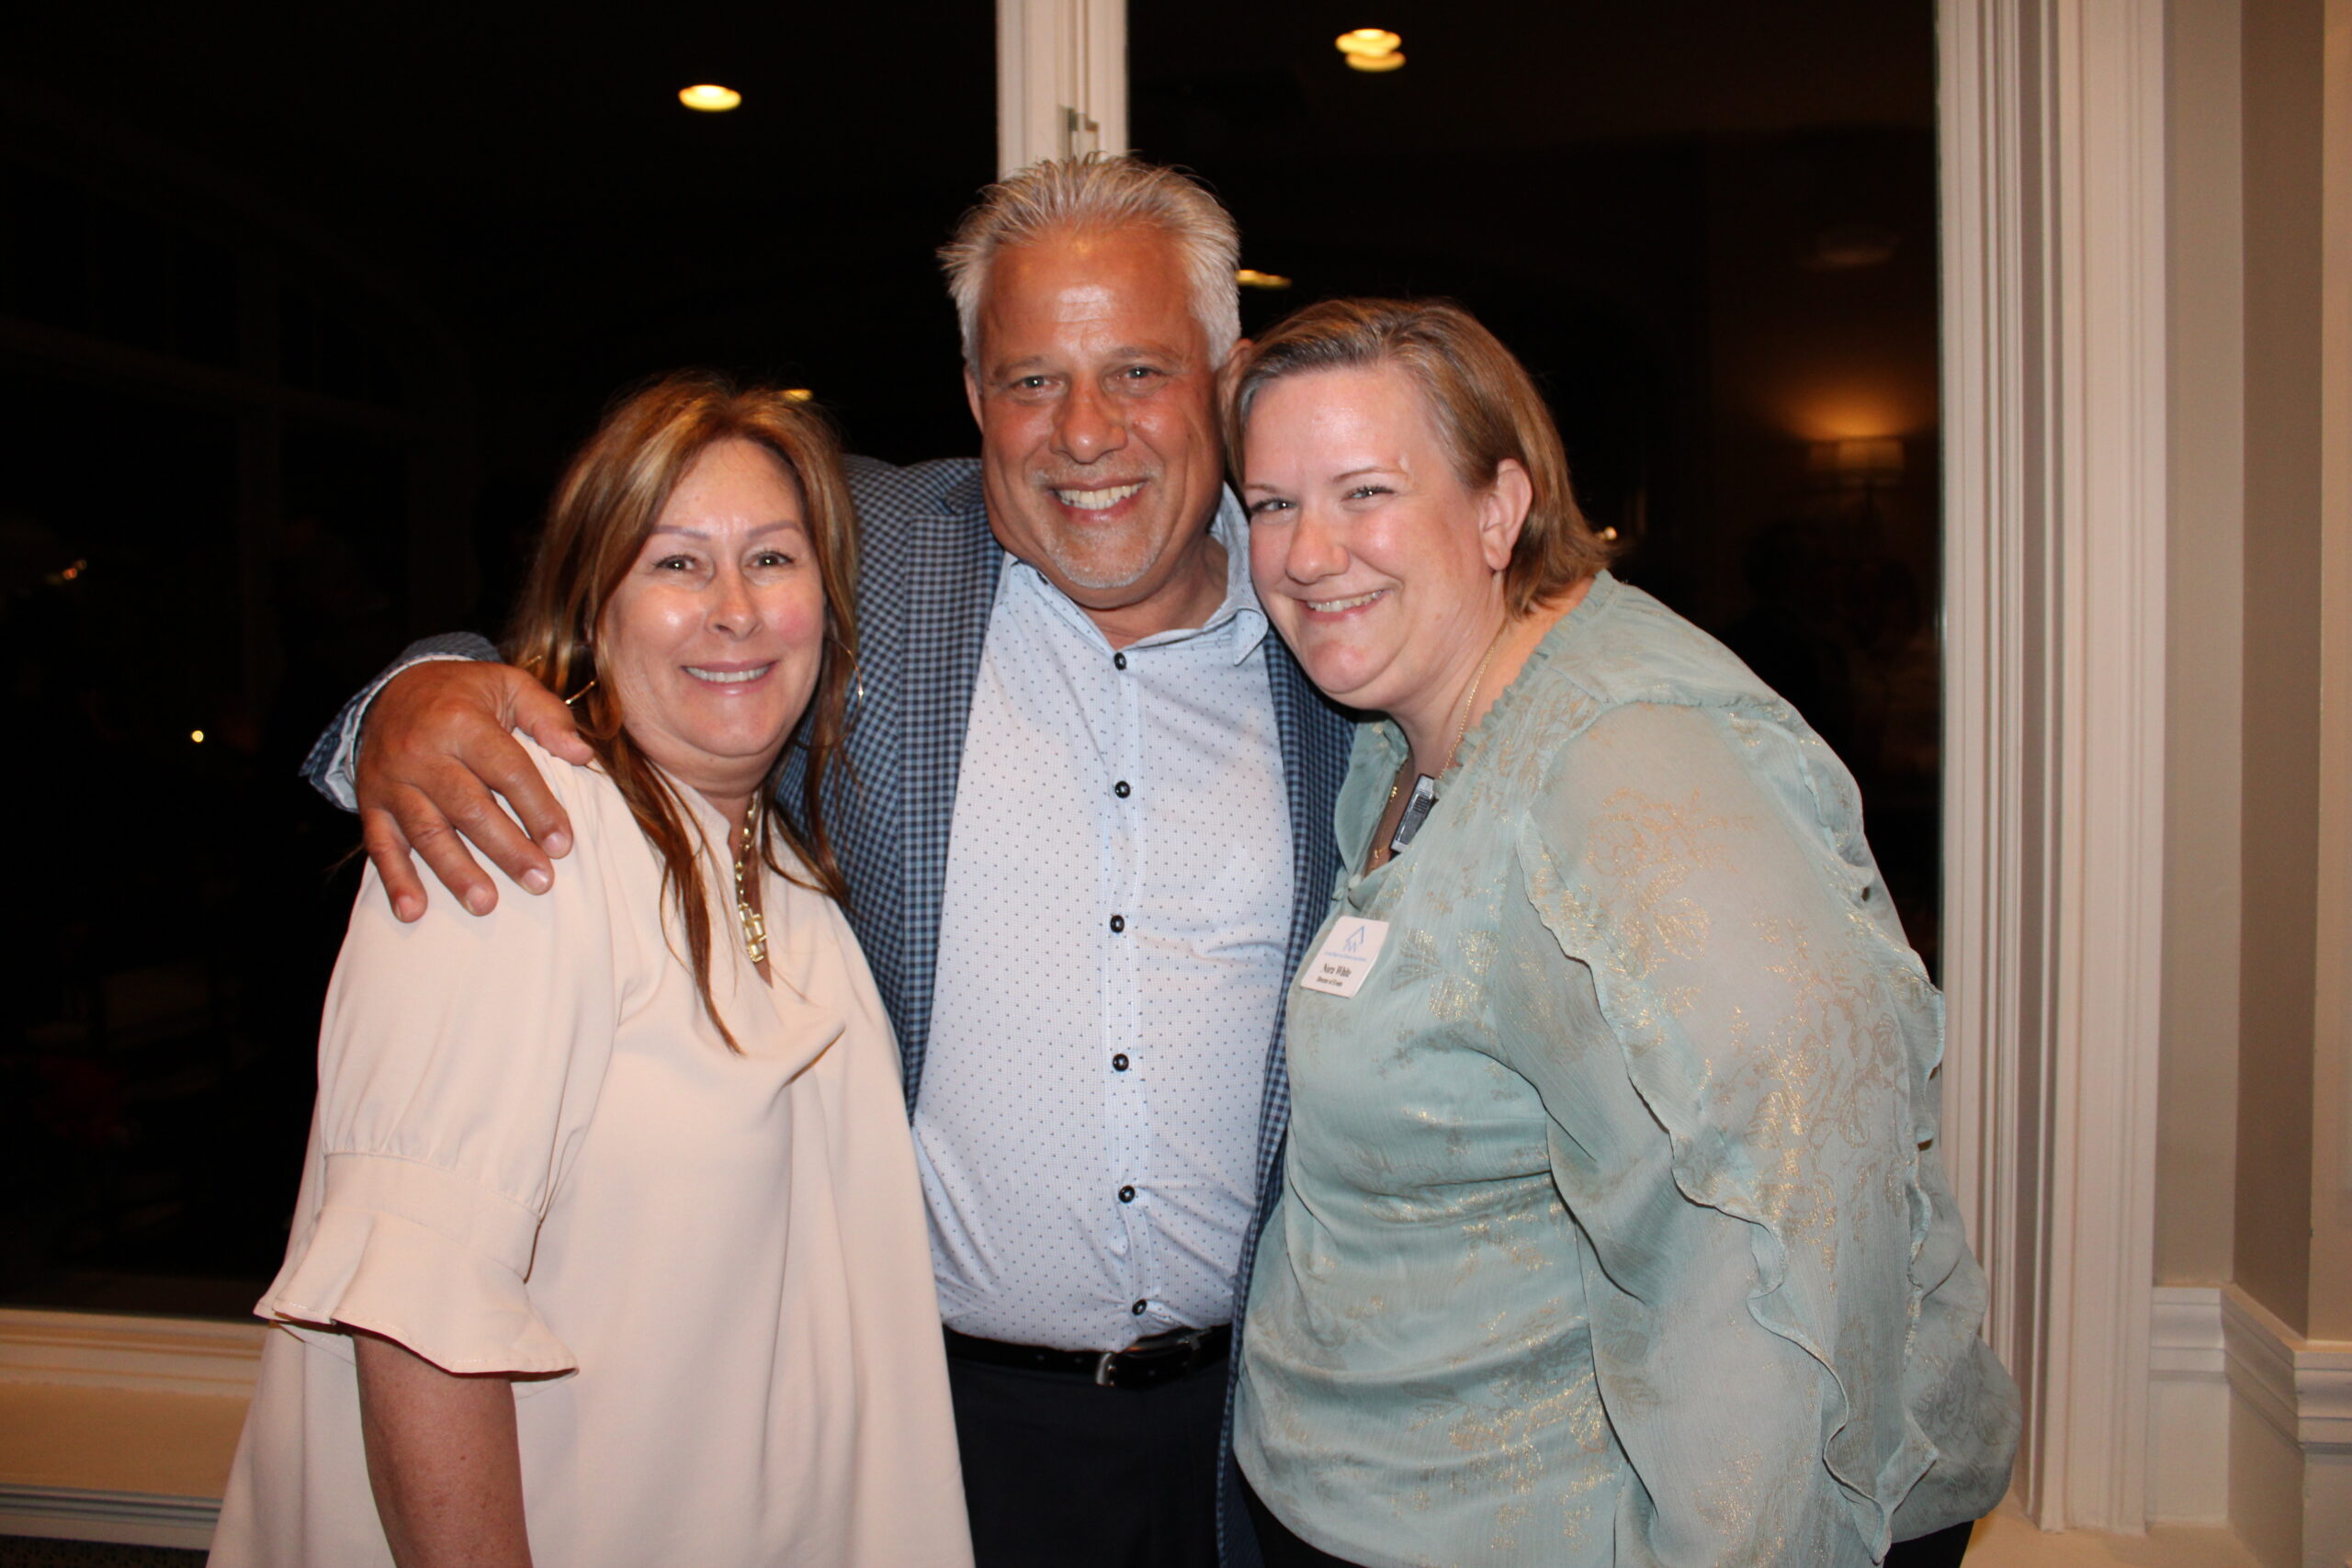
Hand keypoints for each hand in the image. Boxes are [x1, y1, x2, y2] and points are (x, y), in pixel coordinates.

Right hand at [356, 662, 595, 921]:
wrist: (394, 687)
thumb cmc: (465, 693)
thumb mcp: (510, 684)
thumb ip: (548, 715)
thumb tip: (582, 754)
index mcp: (462, 720)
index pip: (507, 770)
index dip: (538, 808)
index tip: (563, 845)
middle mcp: (422, 751)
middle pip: (468, 807)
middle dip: (506, 848)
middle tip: (540, 882)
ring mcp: (393, 780)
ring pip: (426, 832)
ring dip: (456, 872)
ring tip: (486, 904)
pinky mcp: (371, 803)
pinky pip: (381, 845)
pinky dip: (395, 881)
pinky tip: (414, 911)